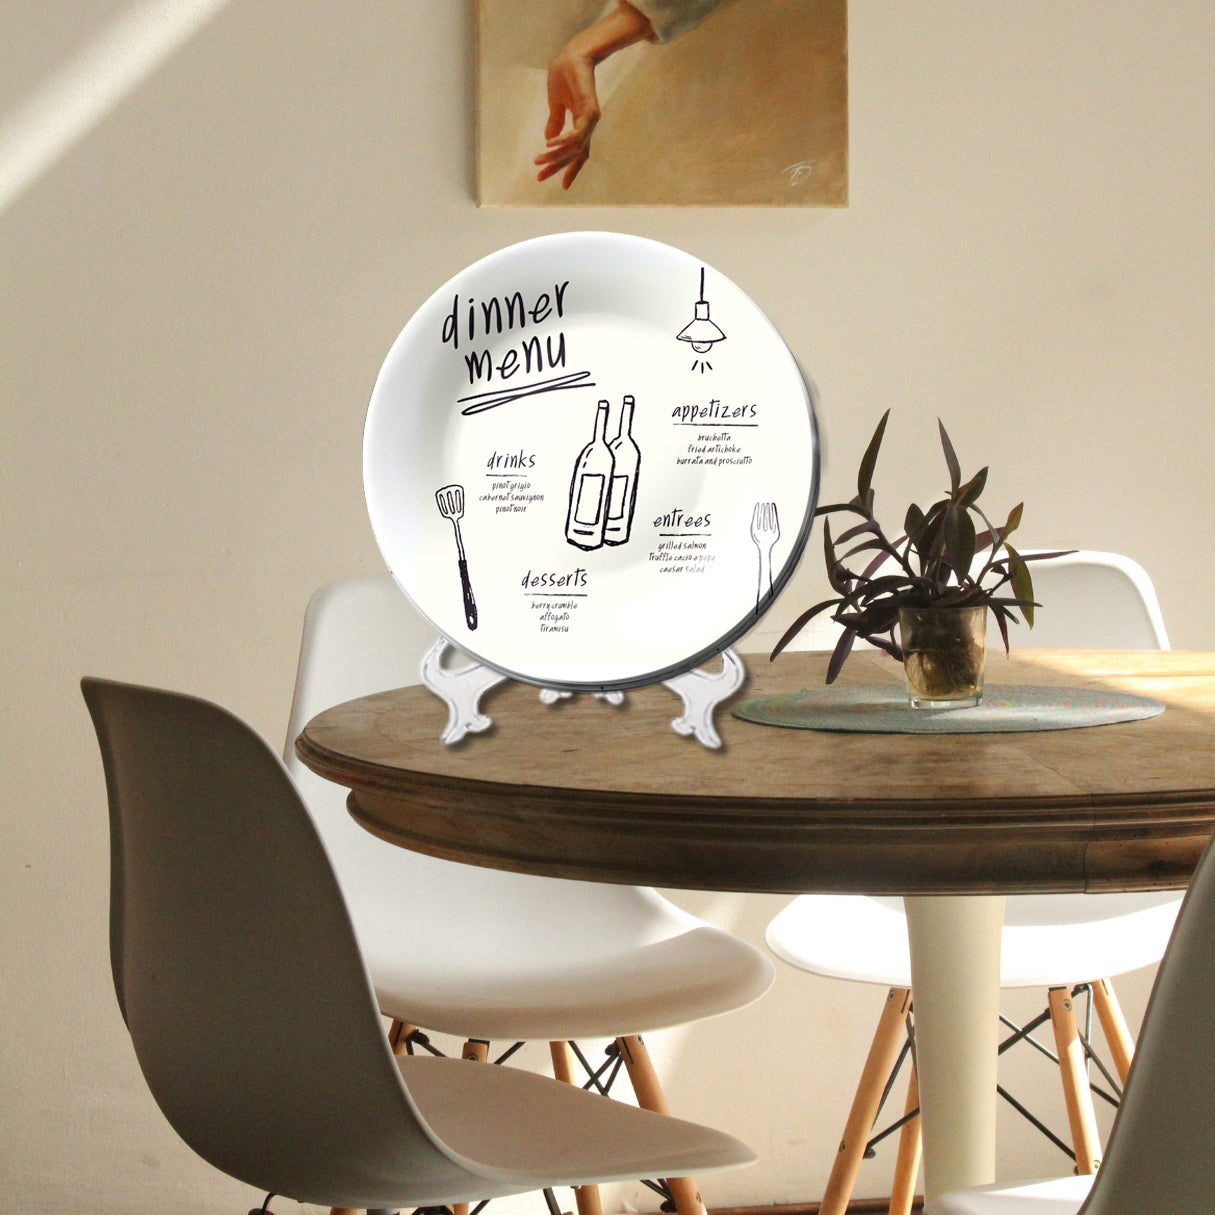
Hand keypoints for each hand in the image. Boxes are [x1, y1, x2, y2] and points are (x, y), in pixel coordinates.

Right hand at [534, 1, 652, 189]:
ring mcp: (590, 119)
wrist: (573, 55)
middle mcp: (588, 125)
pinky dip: (562, 141)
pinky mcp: (589, 111)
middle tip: (540, 178)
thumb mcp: (556, 103)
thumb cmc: (566, 75)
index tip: (563, 186)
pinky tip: (549, 145)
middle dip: (557, 168)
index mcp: (581, 125)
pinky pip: (576, 134)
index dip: (570, 169)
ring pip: (574, 148)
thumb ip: (554, 122)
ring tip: (538, 160)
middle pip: (574, 155)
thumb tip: (549, 141)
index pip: (578, 153)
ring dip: (555, 156)